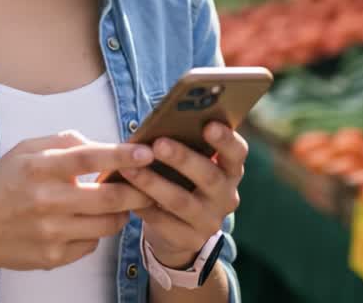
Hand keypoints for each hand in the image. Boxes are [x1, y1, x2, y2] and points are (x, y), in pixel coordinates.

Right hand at [0, 130, 156, 272]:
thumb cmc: (1, 185)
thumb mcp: (24, 150)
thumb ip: (63, 142)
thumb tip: (101, 145)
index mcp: (39, 167)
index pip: (88, 158)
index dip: (121, 155)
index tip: (146, 152)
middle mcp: (46, 201)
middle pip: (109, 197)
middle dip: (139, 190)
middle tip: (151, 184)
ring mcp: (51, 232)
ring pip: (107, 224)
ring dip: (122, 213)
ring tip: (121, 203)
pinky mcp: (53, 257)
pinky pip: (92, 244)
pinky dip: (96, 232)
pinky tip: (86, 222)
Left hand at [122, 122, 247, 268]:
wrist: (178, 230)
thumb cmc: (181, 182)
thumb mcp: (189, 164)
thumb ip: (182, 146)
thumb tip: (156, 122)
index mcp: (230, 170)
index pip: (237, 153)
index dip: (225, 139)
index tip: (208, 125)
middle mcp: (226, 196)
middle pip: (208, 176)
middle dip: (182, 158)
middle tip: (158, 144)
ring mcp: (211, 221)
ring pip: (181, 201)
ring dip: (153, 183)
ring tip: (129, 168)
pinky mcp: (191, 240)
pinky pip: (164, 222)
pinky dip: (144, 206)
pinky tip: (126, 195)